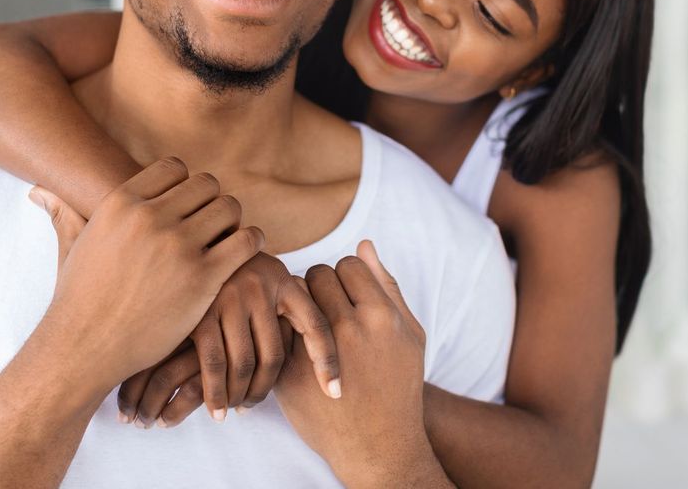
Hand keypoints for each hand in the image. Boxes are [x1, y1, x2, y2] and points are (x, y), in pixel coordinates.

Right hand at [29, 159, 264, 394]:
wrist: (85, 349)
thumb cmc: (78, 299)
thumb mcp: (71, 247)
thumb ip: (64, 213)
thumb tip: (38, 189)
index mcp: (121, 202)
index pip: (175, 167)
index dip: (186, 185)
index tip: (188, 205)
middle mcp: (150, 218)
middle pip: (207, 184)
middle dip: (212, 202)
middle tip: (212, 224)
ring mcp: (178, 247)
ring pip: (229, 208)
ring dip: (233, 221)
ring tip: (227, 238)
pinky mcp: (203, 277)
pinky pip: (245, 240)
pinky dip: (251, 241)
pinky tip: (244, 251)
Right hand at [117, 252, 341, 426]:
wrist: (182, 246)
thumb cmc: (227, 275)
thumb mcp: (261, 280)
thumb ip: (281, 308)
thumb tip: (312, 359)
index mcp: (284, 280)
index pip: (316, 326)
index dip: (329, 361)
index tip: (336, 392)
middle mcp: (261, 285)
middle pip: (275, 354)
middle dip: (265, 389)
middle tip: (253, 406)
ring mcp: (230, 296)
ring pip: (245, 364)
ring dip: (241, 395)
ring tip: (236, 408)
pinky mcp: (200, 310)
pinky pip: (214, 363)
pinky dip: (216, 393)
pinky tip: (216, 410)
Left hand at [275, 241, 444, 488]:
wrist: (378, 445)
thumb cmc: (399, 385)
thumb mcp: (411, 334)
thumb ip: (387, 285)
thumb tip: (364, 243)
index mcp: (381, 315)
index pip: (348, 263)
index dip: (346, 276)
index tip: (346, 294)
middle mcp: (349, 328)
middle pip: (317, 274)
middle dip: (319, 286)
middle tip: (324, 307)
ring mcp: (316, 351)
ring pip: (292, 298)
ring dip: (297, 303)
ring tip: (309, 322)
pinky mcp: (289, 373)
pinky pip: (276, 330)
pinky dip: (282, 330)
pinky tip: (294, 342)